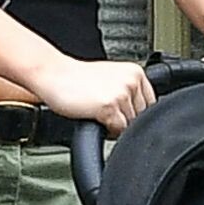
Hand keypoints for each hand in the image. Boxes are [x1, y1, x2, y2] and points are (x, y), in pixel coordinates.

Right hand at [30, 55, 156, 135]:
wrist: (52, 74)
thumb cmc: (76, 78)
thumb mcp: (111, 78)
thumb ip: (128, 91)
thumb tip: (141, 113)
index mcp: (136, 73)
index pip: (151, 104)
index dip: (136, 114)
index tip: (123, 115)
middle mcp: (132, 81)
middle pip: (143, 117)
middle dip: (127, 121)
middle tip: (107, 116)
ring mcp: (122, 93)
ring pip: (131, 125)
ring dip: (116, 127)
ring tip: (100, 116)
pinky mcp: (109, 106)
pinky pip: (119, 130)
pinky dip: (108, 131)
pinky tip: (96, 120)